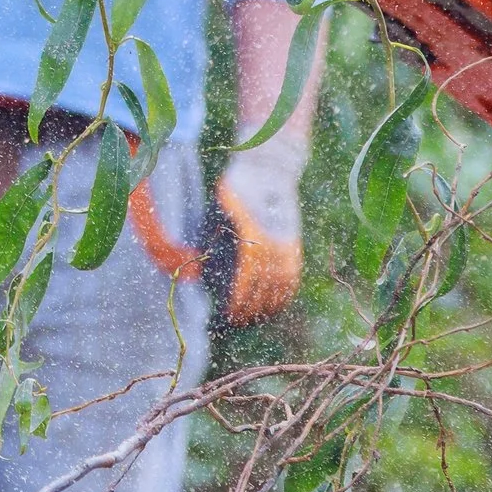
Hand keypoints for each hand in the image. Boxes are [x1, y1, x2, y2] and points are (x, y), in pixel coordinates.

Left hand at [216, 131, 307, 324]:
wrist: (269, 168)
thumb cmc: (236, 187)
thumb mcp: (219, 208)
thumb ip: (211, 236)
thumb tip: (197, 264)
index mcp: (250, 236)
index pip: (245, 280)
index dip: (237, 301)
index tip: (227, 315)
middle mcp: (271, 244)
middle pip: (262, 289)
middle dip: (248, 310)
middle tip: (235, 323)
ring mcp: (286, 245)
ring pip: (280, 287)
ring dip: (266, 307)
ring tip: (252, 319)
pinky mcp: (294, 244)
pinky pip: (293, 277)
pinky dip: (284, 295)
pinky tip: (274, 306)